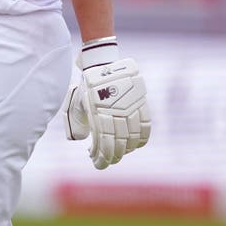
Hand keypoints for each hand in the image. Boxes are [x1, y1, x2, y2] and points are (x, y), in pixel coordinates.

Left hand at [63, 38, 150, 169]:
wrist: (103, 62)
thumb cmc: (88, 85)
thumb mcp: (80, 102)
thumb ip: (81, 121)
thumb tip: (82, 138)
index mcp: (98, 112)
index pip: (104, 142)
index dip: (102, 157)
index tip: (97, 164)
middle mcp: (116, 111)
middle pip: (119, 143)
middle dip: (113, 157)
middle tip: (108, 162)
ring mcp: (130, 106)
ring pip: (132, 137)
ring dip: (126, 150)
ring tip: (120, 154)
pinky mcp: (141, 102)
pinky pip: (145, 125)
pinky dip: (141, 139)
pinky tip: (135, 146)